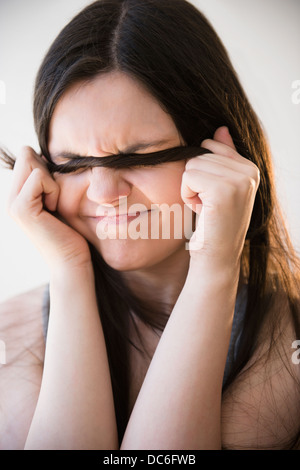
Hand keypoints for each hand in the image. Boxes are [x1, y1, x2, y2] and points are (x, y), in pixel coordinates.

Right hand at [7, 146, 90, 270]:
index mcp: (17, 195)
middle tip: (55, 201)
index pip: (26, 156)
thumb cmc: (71, 233)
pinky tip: (54, 209)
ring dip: (52, 182)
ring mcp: (12, 204)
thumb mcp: (58, 199)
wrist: (72, 261)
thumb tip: (37, 151)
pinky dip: (53, 190)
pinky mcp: (21, 208)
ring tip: (54, 206)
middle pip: (26, 155)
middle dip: (48, 172)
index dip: (47, 167)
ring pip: (32, 162)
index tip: (55, 195)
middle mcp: (10, 198)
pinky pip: (39, 176)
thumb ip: (46, 179)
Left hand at [181, 126, 259, 269]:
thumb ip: (222, 157)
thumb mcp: (218, 187)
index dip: (201, 171)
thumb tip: (220, 129)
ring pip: (192, 164)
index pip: (211, 145)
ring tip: (205, 208)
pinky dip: (187, 195)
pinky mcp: (225, 190)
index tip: (211, 195)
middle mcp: (250, 171)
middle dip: (194, 180)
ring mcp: (240, 180)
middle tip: (207, 204)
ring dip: (190, 188)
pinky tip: (201, 211)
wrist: (215, 257)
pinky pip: (188, 177)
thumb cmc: (212, 223)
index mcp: (250, 168)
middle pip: (199, 154)